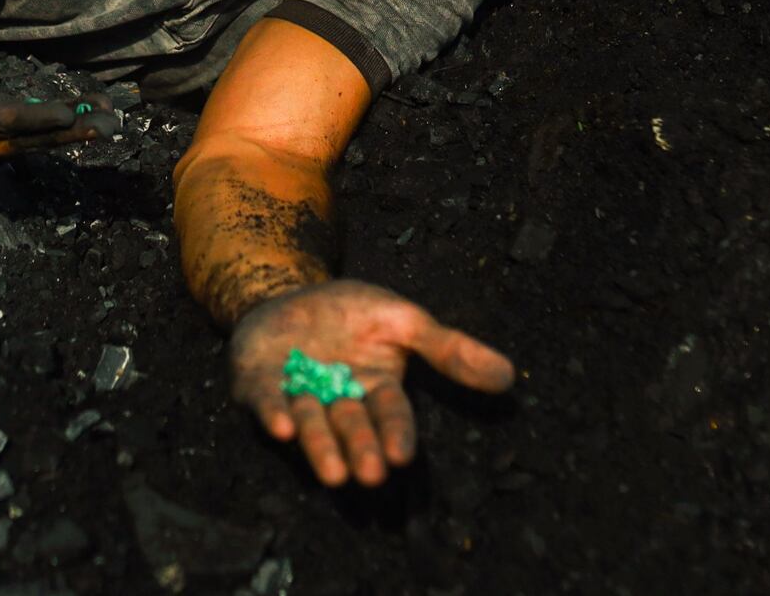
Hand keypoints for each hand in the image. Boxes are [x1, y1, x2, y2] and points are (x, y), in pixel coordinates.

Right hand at [0, 23, 100, 168]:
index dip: (33, 119)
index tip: (66, 114)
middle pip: (27, 139)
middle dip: (69, 132)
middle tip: (107, 125)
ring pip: (38, 142)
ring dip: (77, 132)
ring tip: (112, 121)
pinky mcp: (5, 146)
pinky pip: (39, 137)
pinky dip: (69, 126)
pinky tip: (97, 112)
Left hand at [226, 278, 514, 485]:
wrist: (289, 293)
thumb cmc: (352, 312)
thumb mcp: (404, 320)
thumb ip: (449, 349)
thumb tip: (510, 376)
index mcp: (376, 388)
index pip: (391, 414)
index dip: (396, 434)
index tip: (401, 457)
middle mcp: (337, 400)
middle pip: (351, 428)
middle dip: (361, 451)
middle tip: (370, 475)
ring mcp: (297, 395)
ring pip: (311, 425)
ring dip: (321, 447)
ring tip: (333, 473)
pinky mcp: (258, 385)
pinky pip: (265, 402)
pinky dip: (273, 414)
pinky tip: (280, 426)